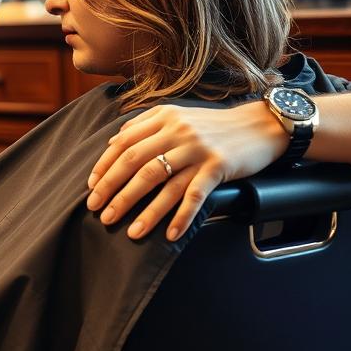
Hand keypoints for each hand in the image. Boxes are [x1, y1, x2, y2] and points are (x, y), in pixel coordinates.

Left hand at [85, 102, 288, 241]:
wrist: (259, 125)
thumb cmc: (215, 125)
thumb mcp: (178, 115)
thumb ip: (147, 125)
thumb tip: (114, 141)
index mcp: (163, 117)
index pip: (124, 143)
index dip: (105, 166)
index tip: (91, 187)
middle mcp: (177, 130)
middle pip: (136, 162)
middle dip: (114, 189)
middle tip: (99, 211)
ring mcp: (197, 148)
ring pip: (161, 181)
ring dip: (142, 209)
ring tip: (129, 230)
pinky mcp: (218, 166)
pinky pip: (194, 195)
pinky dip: (180, 217)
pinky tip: (169, 234)